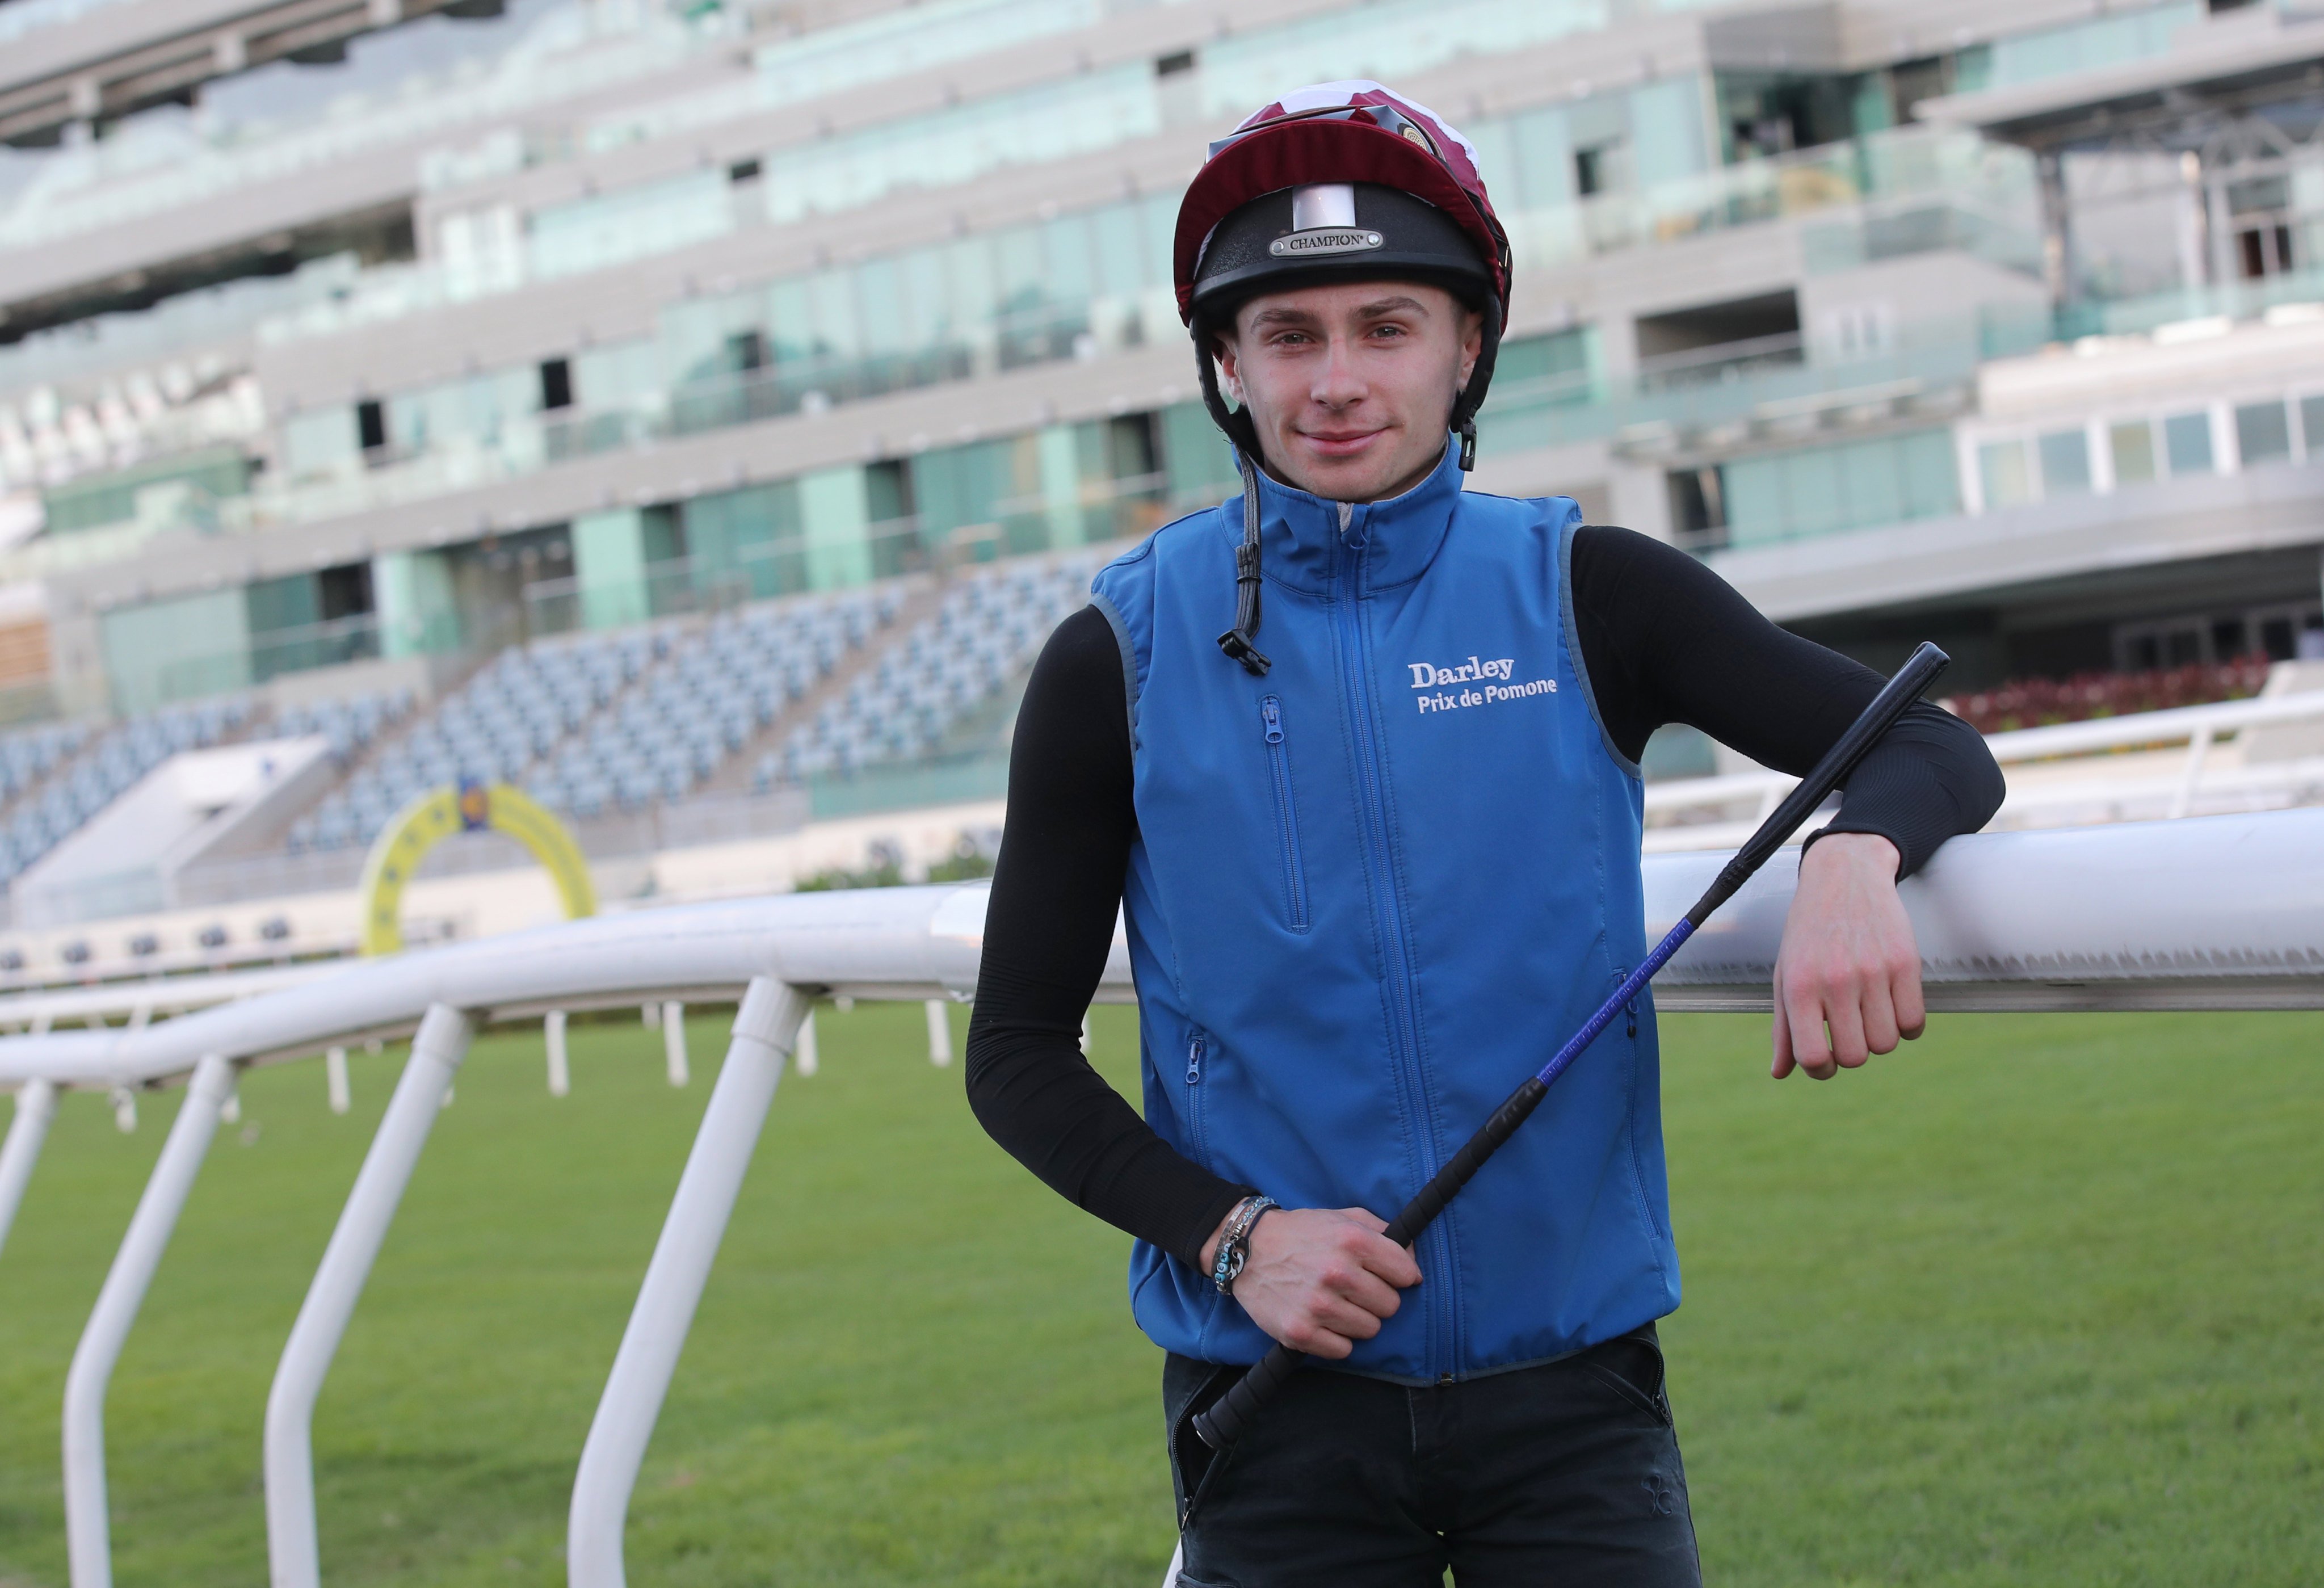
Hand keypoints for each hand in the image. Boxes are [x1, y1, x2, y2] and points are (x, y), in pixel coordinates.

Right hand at [1199, 1205, 1420, 1358]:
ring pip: (1370, 1330)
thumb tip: (1414, 1259)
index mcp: (1352, 1240)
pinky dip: (1336, 1339)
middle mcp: (1337, 1272)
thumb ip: (1384, 1232)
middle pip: (1390, 1306)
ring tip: (1336, 1303)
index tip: (1387, 1276)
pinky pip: (1343, 1350)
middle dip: (1377, 1298)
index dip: (1400, 1276)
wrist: (1247, 1247)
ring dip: (1358, 1319)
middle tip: (1355, 1290)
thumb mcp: (1344, 1217)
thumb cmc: (1302, 1233)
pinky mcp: (1300, 1332)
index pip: (1406, 1273)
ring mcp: (1318, 1305)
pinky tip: (1323, 1320)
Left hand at [1770, 832, 1924, 1080]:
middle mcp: (1835, 981)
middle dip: (1852, 1052)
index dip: (1821, 1069)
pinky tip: (1893, 1007)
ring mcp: (1872, 972)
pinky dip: (1906, 1026)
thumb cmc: (1809, 934)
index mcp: (1799, 986)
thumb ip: (1783, 1028)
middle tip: (1849, 1029)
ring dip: (1879, 1037)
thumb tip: (1780, 1073)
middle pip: (1855, 1056)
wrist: (1843, 877)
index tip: (1825, 1059)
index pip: (1814, 1057)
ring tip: (1869, 1013)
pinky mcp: (1905, 962)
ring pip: (1886, 1044)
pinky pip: (1914, 1023)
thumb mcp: (1786, 974)